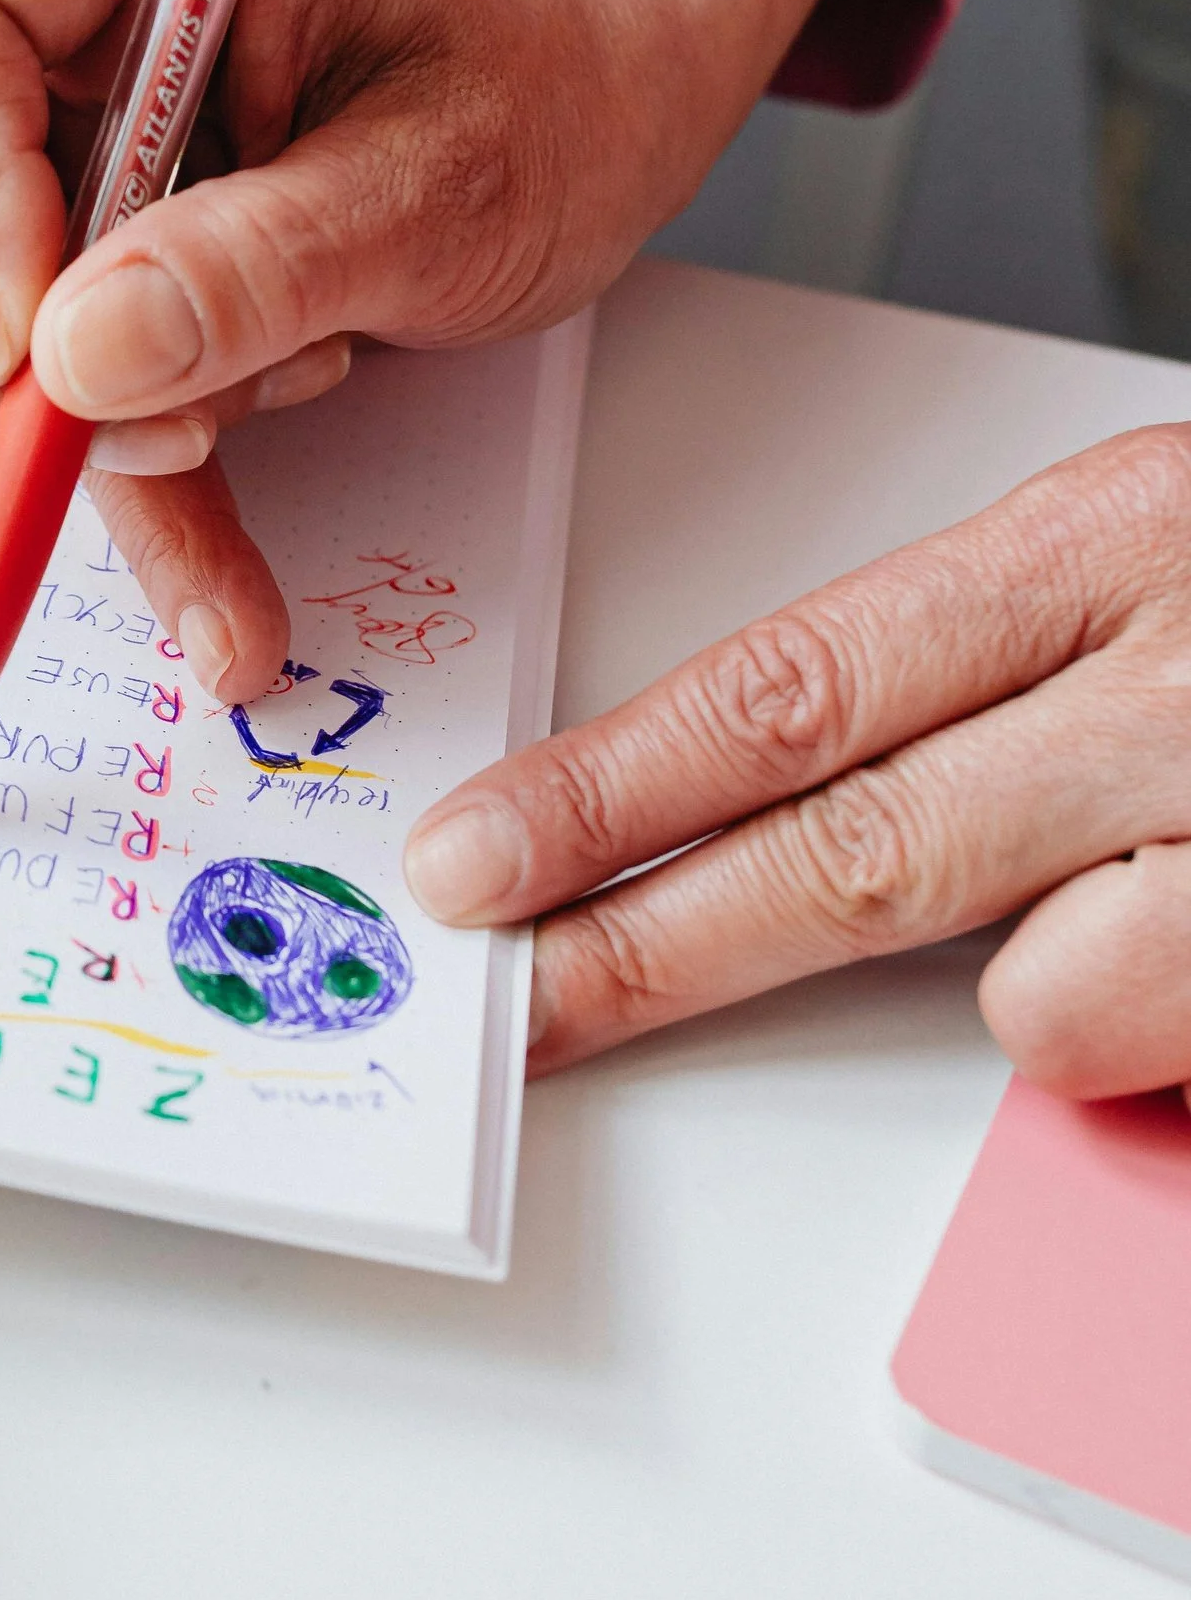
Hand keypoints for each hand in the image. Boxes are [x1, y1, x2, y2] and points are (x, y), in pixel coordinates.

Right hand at [0, 0, 865, 694]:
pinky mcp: (83, 237)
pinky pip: (48, 383)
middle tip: (176, 437)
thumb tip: (72, 363)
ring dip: (80, 431)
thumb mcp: (441, 183)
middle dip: (9, 354)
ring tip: (253, 433)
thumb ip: (260, 263)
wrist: (597, 96)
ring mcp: (59, 126)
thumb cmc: (545, 84)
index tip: (33, 339)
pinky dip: (122, 495)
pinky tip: (215, 599)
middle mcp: (68, 12)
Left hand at [403, 427, 1190, 1099]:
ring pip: (1029, 1001)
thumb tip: (802, 775)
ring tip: (1149, 903)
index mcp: (1107, 542)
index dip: (613, 788)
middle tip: (517, 997)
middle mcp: (1175, 686)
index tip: (478, 852)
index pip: (797, 683)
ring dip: (1036, 986)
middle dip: (649, 945)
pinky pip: (1152, 1057)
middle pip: (851, 849)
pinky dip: (1165, 1032)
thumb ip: (1008, 646)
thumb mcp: (1166, 557)